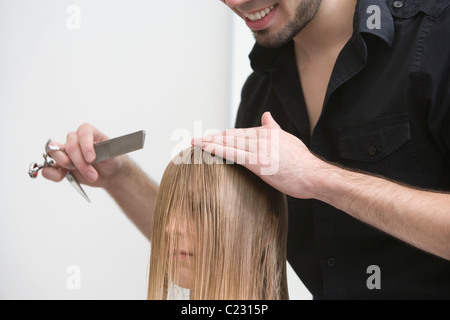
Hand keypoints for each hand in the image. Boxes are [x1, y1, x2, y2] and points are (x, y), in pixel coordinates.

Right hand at [42, 123, 128, 189]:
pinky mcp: (59, 165)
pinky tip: (64, 176)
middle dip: (80, 162)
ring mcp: (65, 152)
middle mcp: (74, 139)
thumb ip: (101, 152)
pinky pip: (47, 168)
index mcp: (87, 132)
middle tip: (92, 174)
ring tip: (80, 174)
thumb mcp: (112, 154)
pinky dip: (53, 174)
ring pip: (55, 154)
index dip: (86, 146)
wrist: (109, 173)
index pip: (82, 133)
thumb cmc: (110, 159)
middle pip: (69, 146)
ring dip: (67, 166)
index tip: (92, 158)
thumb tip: (90, 155)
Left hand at [192, 112, 327, 198]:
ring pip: (229, 142)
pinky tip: (204, 147)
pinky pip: (232, 154)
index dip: (225, 135)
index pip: (241, 132)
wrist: (314, 176)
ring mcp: (259, 148)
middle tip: (196, 139)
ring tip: (194, 141)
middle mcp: (262, 137)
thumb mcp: (288, 140)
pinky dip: (216, 149)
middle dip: (213, 137)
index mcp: (268, 132)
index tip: (212, 136)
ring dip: (210, 141)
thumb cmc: (303, 163)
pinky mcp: (257, 162)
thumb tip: (266, 114)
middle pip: (232, 135)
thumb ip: (274, 127)